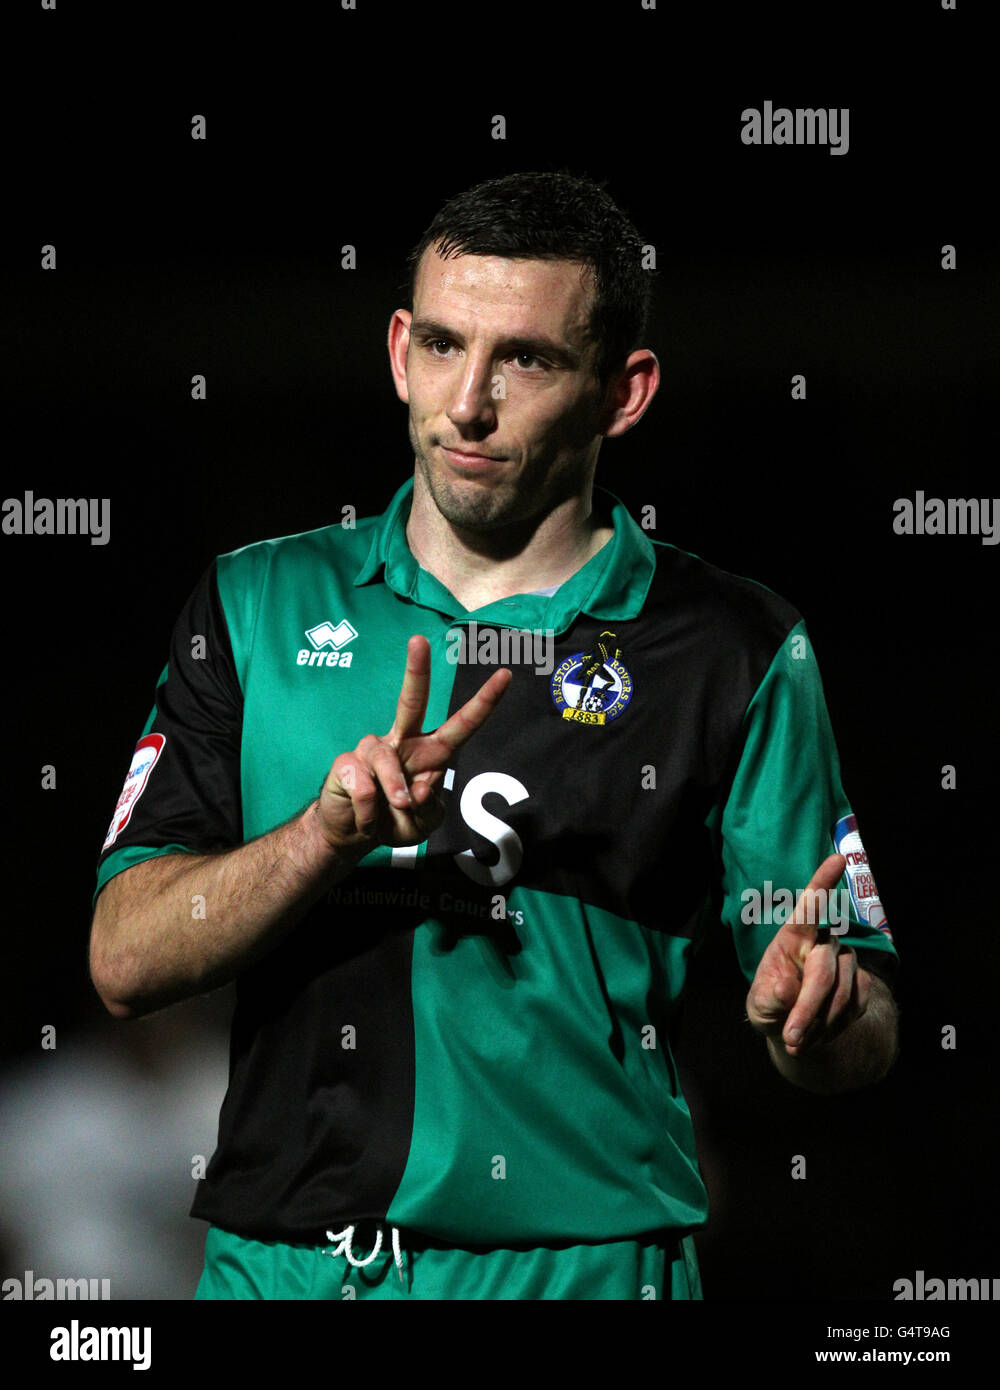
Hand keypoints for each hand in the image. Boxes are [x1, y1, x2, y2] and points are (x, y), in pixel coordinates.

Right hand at [316, 635, 511, 852]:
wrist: (352, 834)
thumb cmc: (394, 820)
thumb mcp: (423, 823)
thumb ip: (429, 808)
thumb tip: (418, 788)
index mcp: (430, 754)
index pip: (461, 725)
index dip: (484, 703)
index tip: (505, 675)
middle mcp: (402, 743)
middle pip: (411, 702)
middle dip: (415, 671)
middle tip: (418, 640)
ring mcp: (372, 750)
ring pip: (387, 763)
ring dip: (394, 795)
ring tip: (393, 811)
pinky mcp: (346, 764)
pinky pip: (364, 788)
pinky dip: (368, 813)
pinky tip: (364, 816)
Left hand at [745, 853, 870, 1058]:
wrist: (796, 1028)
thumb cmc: (771, 1005)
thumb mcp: (759, 1005)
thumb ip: (769, 996)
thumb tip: (787, 987)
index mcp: (794, 935)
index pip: (809, 905)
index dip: (823, 882)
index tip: (837, 857)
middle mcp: (823, 941)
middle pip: (823, 970)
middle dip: (807, 1008)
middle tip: (791, 1037)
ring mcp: (846, 962)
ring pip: (841, 993)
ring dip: (819, 1023)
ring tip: (797, 1039)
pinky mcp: (862, 985)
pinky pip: (854, 1007)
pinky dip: (834, 1027)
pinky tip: (817, 1033)